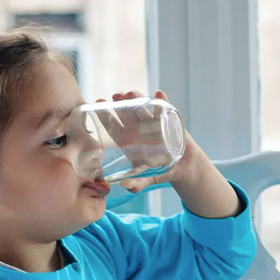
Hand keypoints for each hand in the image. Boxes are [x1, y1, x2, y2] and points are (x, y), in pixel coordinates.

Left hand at [109, 90, 241, 217]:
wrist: (182, 166)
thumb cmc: (159, 171)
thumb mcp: (147, 178)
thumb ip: (137, 183)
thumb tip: (126, 186)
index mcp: (128, 140)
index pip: (114, 126)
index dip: (105, 117)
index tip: (97, 107)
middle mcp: (138, 128)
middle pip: (126, 113)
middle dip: (119, 103)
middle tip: (114, 96)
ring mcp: (152, 122)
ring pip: (142, 107)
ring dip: (137, 98)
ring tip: (131, 94)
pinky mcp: (168, 119)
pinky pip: (164, 108)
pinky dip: (163, 100)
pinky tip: (159, 94)